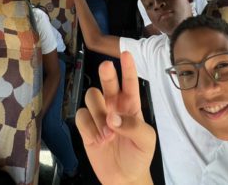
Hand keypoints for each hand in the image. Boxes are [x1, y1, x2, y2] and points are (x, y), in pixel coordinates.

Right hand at [76, 52, 155, 184]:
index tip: (126, 53)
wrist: (124, 178)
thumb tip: (113, 117)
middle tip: (107, 67)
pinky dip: (89, 127)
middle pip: (107, 83)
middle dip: (107, 74)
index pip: (130, 83)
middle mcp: (114, 105)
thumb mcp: (146, 140)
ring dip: (99, 114)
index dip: (128, 68)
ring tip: (107, 134)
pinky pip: (81, 115)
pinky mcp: (85, 126)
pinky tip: (98, 140)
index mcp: (131, 104)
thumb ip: (133, 126)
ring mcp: (99, 114)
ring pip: (91, 97)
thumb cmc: (139, 155)